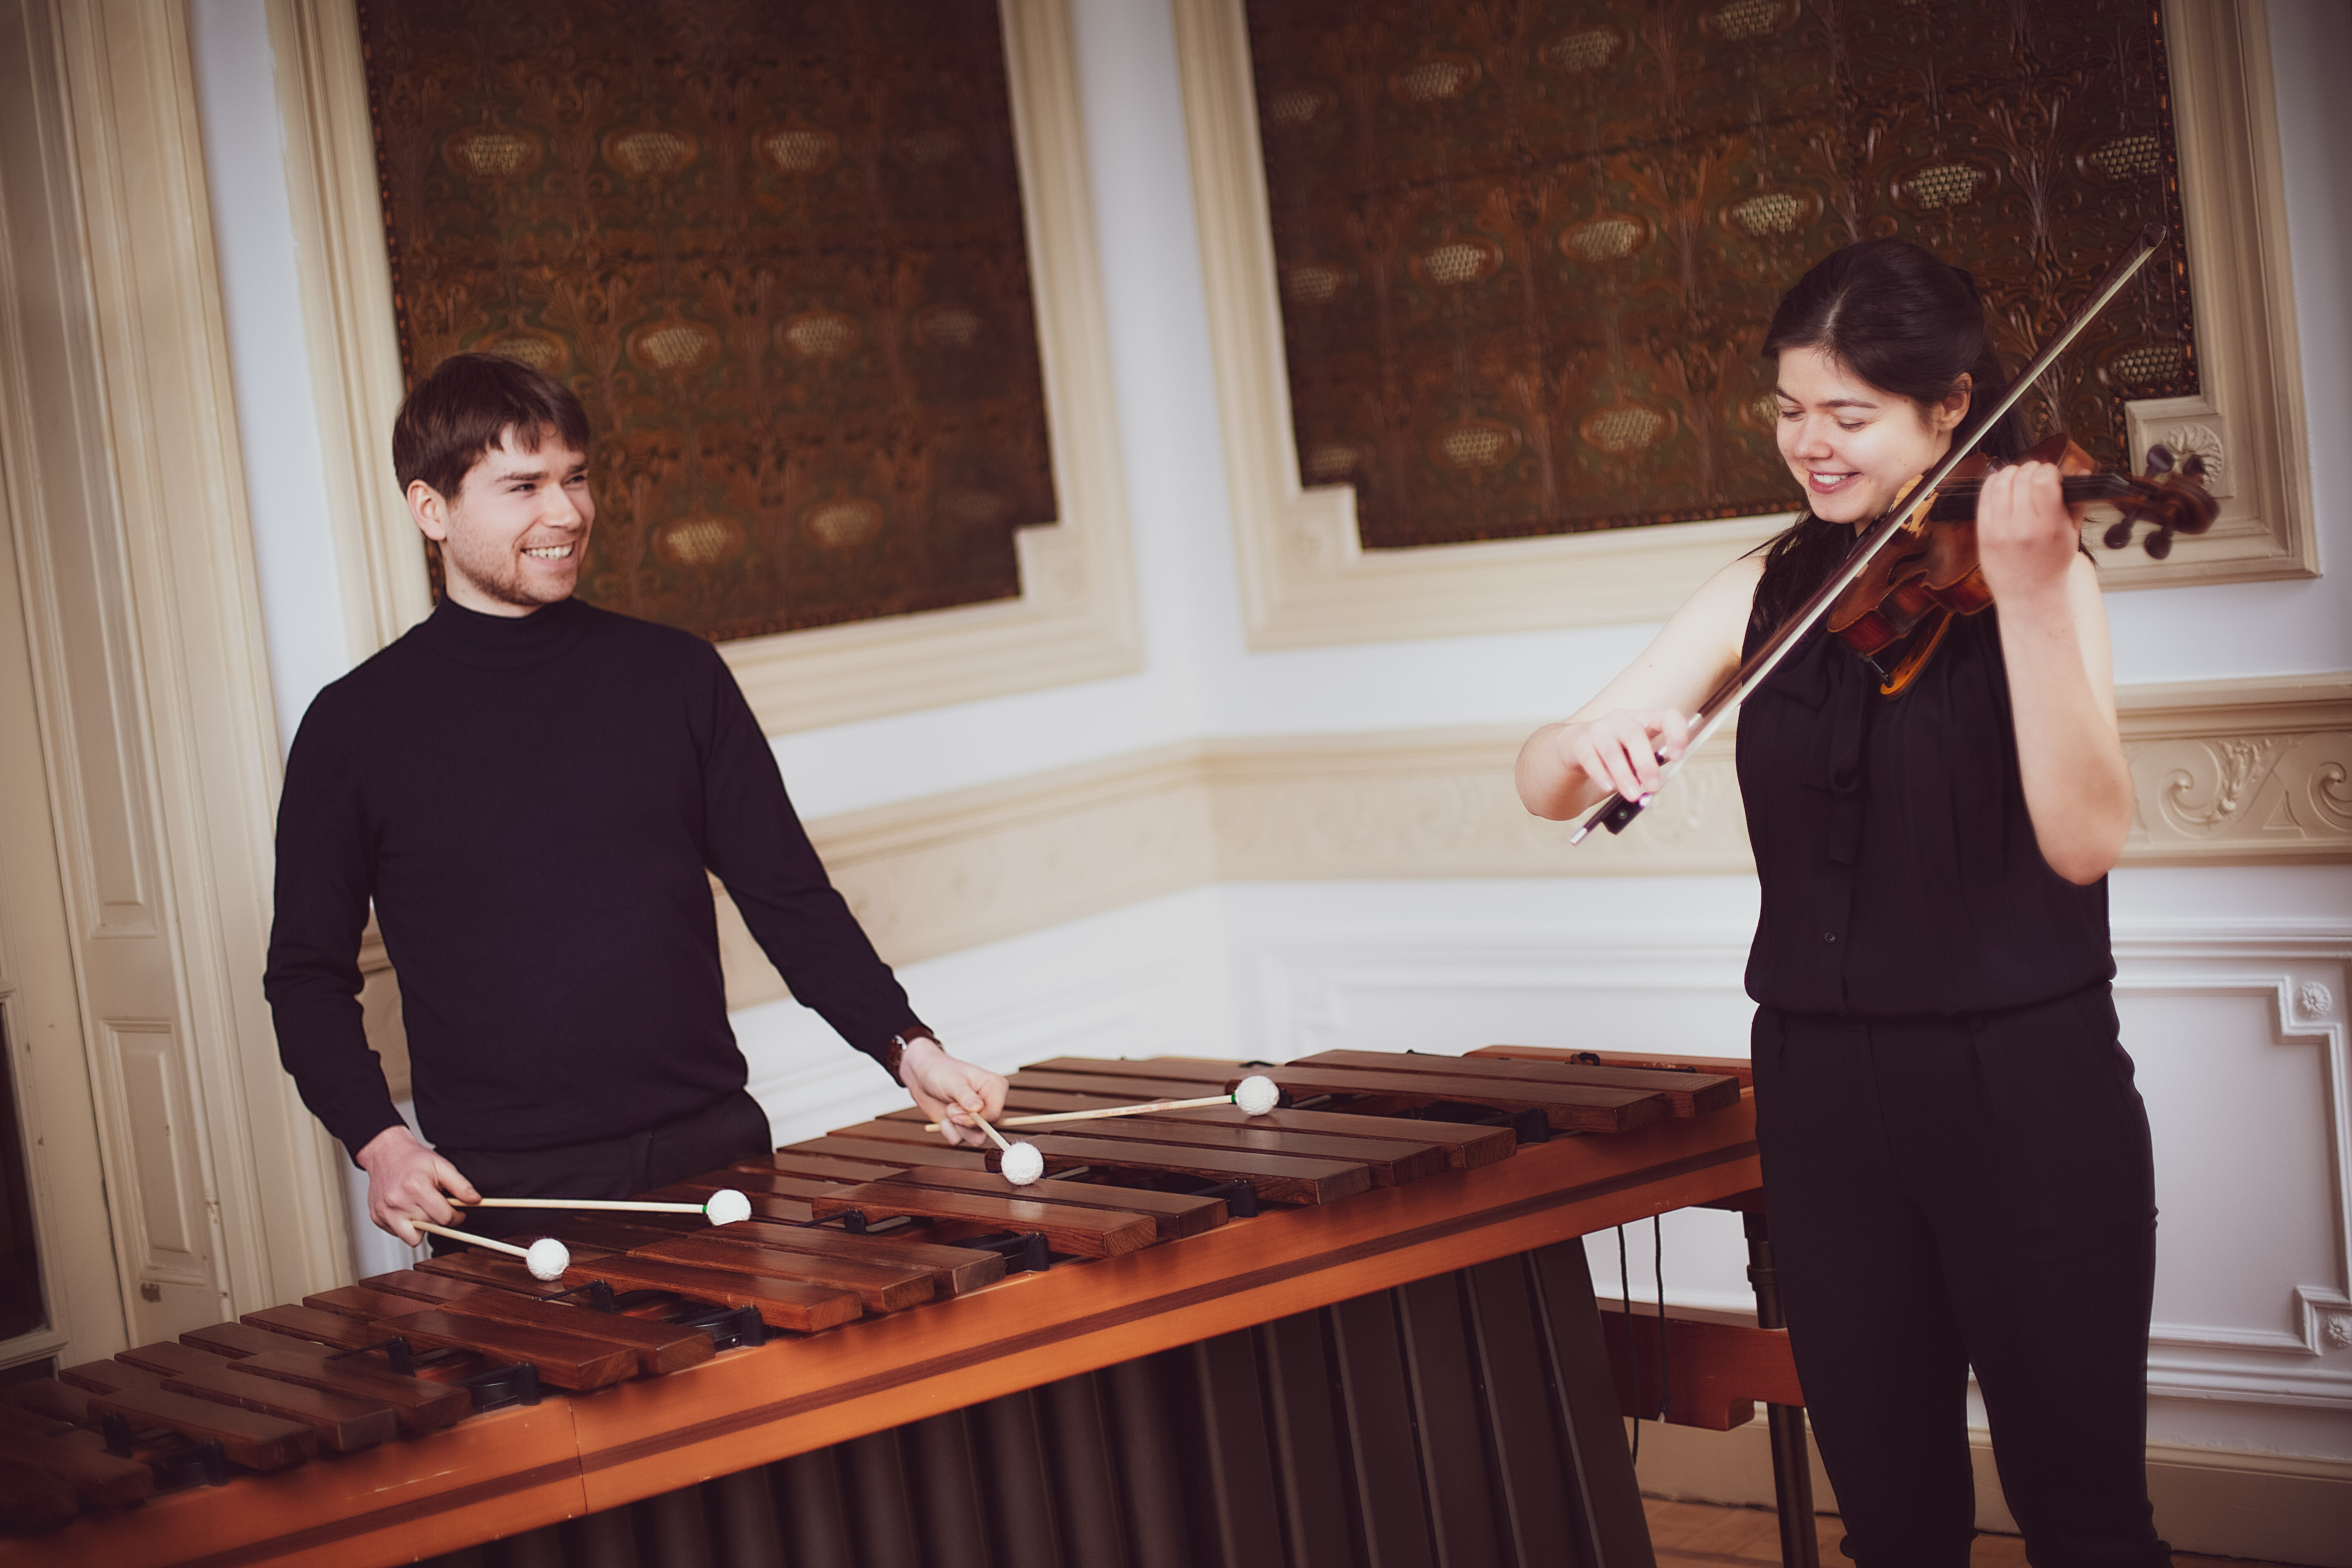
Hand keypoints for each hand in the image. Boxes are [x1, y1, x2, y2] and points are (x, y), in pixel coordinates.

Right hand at [354, 1124, 478, 1245]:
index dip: (456, 1216)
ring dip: (421, 1227)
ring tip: (420, 1209)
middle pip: (430, 1227)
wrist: (386, 1154)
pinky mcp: (377, 1218)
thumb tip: (475, 1200)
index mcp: (416, 1187)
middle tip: (435, 1204)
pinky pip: (398, 1234)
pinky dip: (405, 1226)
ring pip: (412, 1238)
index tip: (456, 1212)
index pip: (444, 1218)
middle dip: (438, 1218)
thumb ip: (461, 1185)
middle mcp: (397, 1202)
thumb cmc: (413, 1160)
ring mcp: (384, 1212)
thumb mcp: (442, 1165)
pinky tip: (406, 1209)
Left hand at [898, 1038, 1006, 1146]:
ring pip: (974, 1138)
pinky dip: (948, 1131)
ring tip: (948, 1109)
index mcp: (995, 1088)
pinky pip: (959, 1139)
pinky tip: (943, 1117)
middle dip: (964, 1122)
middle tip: (950, 1108)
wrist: (922, 1077)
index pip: (994, 1113)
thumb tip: (977, 1108)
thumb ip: (965, 1096)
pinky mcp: (964, 1127)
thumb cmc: (940, 1071)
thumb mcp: (953, 1081)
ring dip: (956, 1127)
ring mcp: (977, 1117)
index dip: (977, 1119)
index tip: (957, 1114)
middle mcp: (989, 1104)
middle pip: (986, 1129)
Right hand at [1562, 707, 1692, 804]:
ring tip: (1633, 795)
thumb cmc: (1617, 752)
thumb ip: (1649, 767)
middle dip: (1646, 764)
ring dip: (1624, 776)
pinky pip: (1591, 760)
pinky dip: (1601, 775)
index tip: (1677, 757)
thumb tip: (1653, 788)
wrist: (1577, 746)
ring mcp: (1599, 730)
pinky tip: (1609, 787)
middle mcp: (1622, 720)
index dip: (1676, 734)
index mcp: (1644, 719)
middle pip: (1636, 736)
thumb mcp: (1637, 755)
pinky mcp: (1581, 744)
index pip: (1667, 716)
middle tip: (1653, 786)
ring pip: (1612, 751)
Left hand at [1975, 460, 2084, 609]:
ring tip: (2020, 476)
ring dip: (2011, 472)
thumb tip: (2083, 473)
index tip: (2052, 474)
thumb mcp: (2071, 535)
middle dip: (2031, 469)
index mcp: (2048, 526)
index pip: (2044, 481)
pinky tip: (2001, 484)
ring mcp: (1999, 530)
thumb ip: (2076, 502)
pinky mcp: (1983, 533)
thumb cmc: (2051, 566)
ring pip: (2000, 483)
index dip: (2049, 470)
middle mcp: (2022, 527)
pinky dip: (1993, 484)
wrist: (2029, 594)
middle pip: (2022, 478)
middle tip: (2036, 473)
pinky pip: (1983, 497)